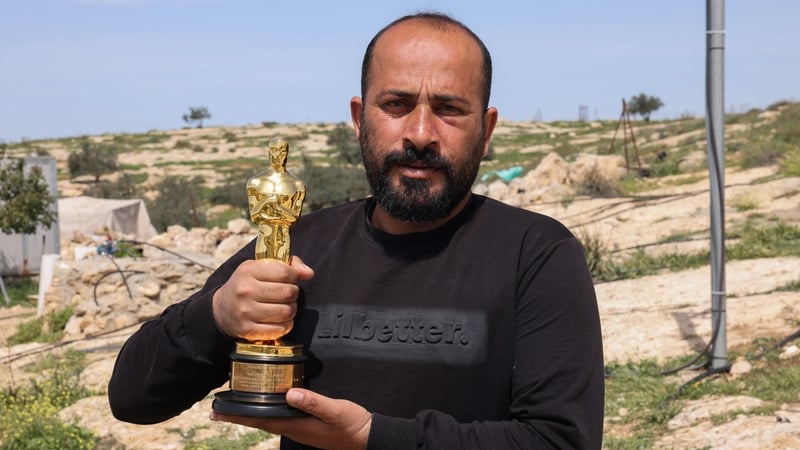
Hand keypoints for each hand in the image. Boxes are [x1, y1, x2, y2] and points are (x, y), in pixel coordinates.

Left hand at [210, 388, 371, 449]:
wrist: (367, 438)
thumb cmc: (352, 425)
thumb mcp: (335, 411)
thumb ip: (313, 403)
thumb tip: (290, 393)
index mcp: (298, 426)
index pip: (263, 421)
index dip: (240, 416)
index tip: (219, 412)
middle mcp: (295, 430)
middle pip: (261, 422)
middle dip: (239, 416)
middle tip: (216, 411)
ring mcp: (301, 430)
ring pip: (269, 421)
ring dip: (251, 415)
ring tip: (235, 408)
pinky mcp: (307, 427)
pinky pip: (281, 419)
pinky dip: (267, 413)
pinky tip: (267, 407)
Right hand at [212, 256, 313, 340]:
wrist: (221, 310)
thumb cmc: (247, 285)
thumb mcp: (260, 267)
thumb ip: (288, 265)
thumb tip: (309, 273)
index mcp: (248, 271)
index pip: (285, 272)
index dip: (294, 276)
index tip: (290, 279)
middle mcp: (245, 291)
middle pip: (289, 292)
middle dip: (293, 293)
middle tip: (287, 294)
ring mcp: (246, 312)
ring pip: (287, 312)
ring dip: (291, 310)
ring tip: (283, 306)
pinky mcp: (248, 330)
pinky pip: (280, 329)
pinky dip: (285, 325)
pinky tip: (278, 319)